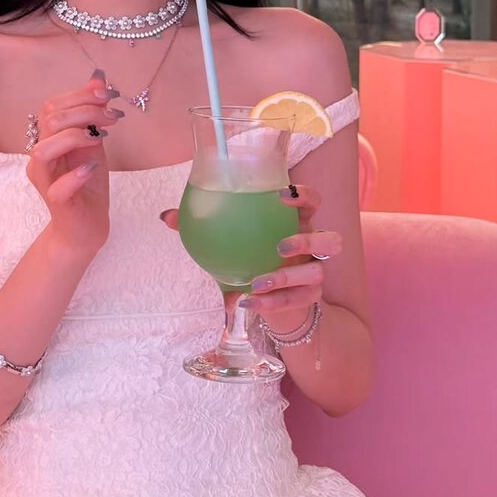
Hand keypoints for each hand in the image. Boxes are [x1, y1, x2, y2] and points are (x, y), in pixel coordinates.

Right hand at [27, 73, 124, 256]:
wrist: (87, 226)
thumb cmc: (87, 184)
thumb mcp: (94, 142)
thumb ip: (92, 113)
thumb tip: (97, 78)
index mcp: (48, 139)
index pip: (53, 106)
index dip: (81, 95)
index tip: (109, 95)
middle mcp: (40, 157)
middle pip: (50, 120)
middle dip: (85, 110)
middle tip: (113, 115)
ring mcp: (45, 180)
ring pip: (44, 149)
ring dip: (77, 135)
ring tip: (102, 136)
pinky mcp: (56, 203)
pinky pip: (58, 187)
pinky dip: (76, 174)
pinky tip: (92, 168)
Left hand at [159, 183, 341, 329]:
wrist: (265, 299)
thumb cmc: (248, 257)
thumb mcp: (227, 241)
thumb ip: (201, 225)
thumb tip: (166, 215)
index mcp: (295, 222)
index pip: (311, 201)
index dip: (304, 195)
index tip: (280, 194)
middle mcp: (311, 247)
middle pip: (330, 238)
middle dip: (307, 239)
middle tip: (279, 244)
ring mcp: (314, 274)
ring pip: (317, 273)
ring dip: (288, 276)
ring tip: (259, 280)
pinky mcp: (309, 299)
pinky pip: (296, 301)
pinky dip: (272, 303)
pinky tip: (247, 302)